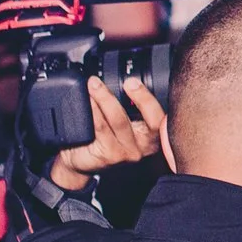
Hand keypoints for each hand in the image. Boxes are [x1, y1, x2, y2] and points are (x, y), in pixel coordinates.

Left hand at [46, 75, 166, 189]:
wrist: (80, 160)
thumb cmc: (102, 139)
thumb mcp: (122, 122)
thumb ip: (129, 107)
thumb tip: (125, 80)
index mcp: (151, 136)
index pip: (160, 117)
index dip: (150, 99)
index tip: (134, 82)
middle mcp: (143, 146)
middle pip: (148, 120)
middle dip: (139, 97)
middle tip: (127, 82)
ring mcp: (127, 152)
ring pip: (120, 120)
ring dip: (106, 98)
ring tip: (95, 85)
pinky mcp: (109, 155)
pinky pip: (101, 128)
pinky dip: (94, 111)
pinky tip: (88, 100)